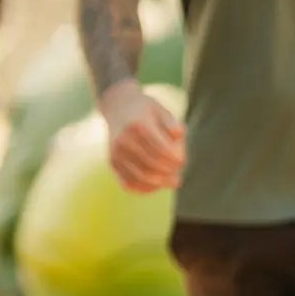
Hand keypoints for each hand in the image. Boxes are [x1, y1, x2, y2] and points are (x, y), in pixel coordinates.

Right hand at [99, 79, 184, 193]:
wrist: (116, 106)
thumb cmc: (145, 110)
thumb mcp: (160, 110)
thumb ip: (172, 123)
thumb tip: (179, 135)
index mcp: (139, 126)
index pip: (163, 151)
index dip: (176, 160)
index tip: (182, 160)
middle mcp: (124, 140)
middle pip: (153, 166)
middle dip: (170, 173)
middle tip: (178, 175)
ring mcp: (116, 152)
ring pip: (142, 178)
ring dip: (160, 184)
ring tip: (172, 182)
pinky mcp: (112, 162)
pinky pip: (129, 183)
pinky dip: (145, 188)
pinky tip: (156, 185)